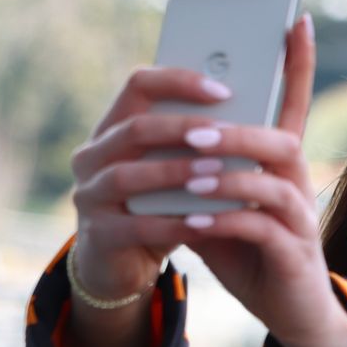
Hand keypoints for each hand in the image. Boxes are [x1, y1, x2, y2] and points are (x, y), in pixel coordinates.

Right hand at [69, 66, 242, 306]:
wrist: (122, 264)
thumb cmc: (159, 206)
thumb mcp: (174, 169)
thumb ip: (199, 144)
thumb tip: (257, 117)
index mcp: (113, 129)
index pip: (138, 85)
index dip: (179, 81)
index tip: (224, 90)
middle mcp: (92, 156)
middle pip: (133, 128)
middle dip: (181, 128)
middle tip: (225, 132)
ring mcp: (89, 195)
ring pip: (126, 175)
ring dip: (174, 172)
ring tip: (217, 172)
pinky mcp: (97, 235)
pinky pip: (135, 225)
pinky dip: (171, 223)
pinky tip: (204, 222)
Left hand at [167, 16, 346, 346]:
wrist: (291, 312)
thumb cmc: (252, 254)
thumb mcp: (214, 207)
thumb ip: (191, 176)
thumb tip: (149, 145)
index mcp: (277, 166)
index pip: (294, 104)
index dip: (297, 62)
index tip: (294, 20)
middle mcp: (296, 184)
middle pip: (281, 139)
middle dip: (237, 131)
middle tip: (195, 132)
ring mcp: (298, 219)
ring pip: (273, 180)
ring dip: (228, 175)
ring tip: (190, 176)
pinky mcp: (293, 253)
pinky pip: (261, 228)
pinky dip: (224, 222)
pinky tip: (192, 223)